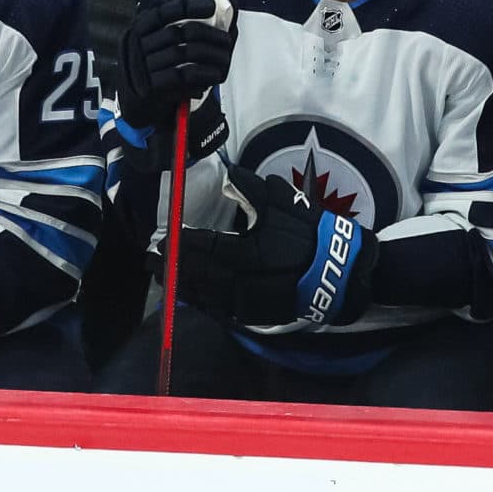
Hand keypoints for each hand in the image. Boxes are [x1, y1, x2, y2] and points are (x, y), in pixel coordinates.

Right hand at [117, 0, 235, 129]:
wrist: (136, 91)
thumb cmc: (154, 58)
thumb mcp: (157, 36)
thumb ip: (177, 22)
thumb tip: (211, 8)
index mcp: (142, 26)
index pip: (164, 11)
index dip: (188, 6)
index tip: (211, 6)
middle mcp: (140, 44)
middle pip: (177, 32)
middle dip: (207, 34)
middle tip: (227, 39)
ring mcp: (144, 65)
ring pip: (182, 54)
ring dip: (209, 55)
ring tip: (225, 59)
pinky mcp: (152, 86)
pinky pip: (181, 77)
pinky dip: (201, 75)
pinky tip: (213, 75)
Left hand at [177, 162, 374, 327]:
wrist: (341, 274)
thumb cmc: (311, 234)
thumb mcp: (285, 203)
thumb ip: (252, 189)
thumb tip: (228, 175)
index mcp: (247, 252)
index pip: (203, 248)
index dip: (180, 245)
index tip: (163, 239)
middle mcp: (242, 282)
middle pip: (197, 275)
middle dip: (173, 267)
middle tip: (151, 260)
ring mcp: (247, 303)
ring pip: (205, 296)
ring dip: (183, 285)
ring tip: (165, 277)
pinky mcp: (254, 315)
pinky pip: (219, 310)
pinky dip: (202, 301)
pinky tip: (191, 294)